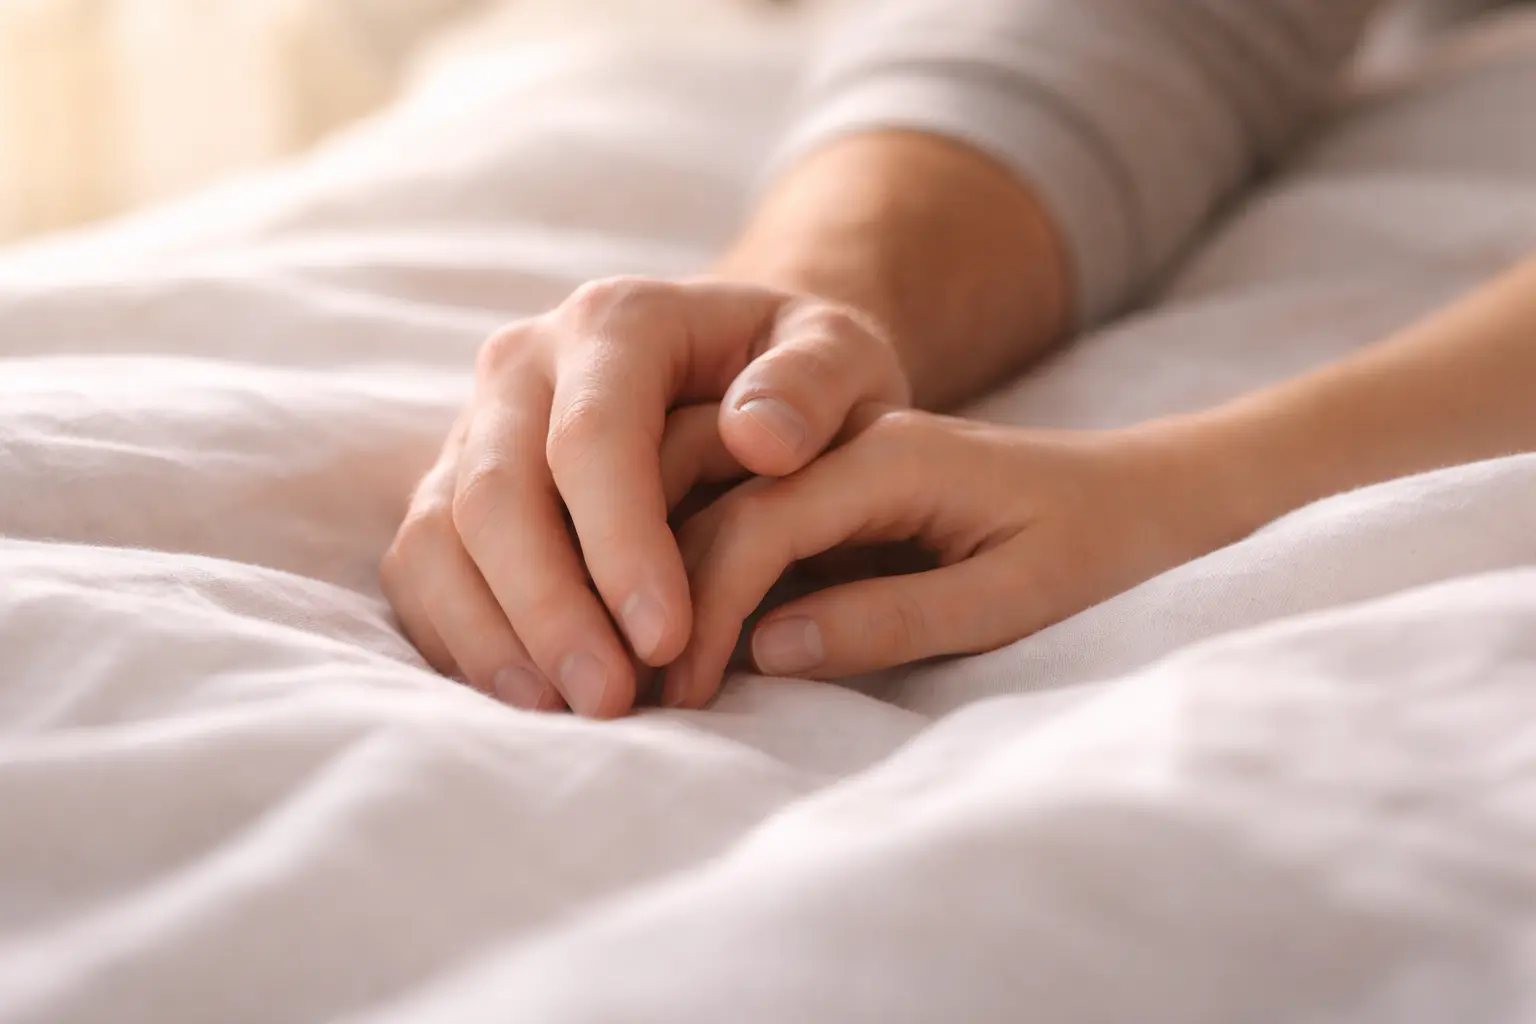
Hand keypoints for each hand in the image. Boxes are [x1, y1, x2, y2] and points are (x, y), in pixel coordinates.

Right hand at [380, 277, 908, 716]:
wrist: (743, 377)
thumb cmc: (799, 381)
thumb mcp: (842, 357)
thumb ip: (815, 382)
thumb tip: (759, 439)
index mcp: (615, 324)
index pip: (593, 436)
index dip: (619, 543)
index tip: (667, 638)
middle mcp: (525, 366)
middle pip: (497, 491)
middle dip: (549, 607)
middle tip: (610, 703)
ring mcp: (477, 428)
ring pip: (440, 535)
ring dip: (493, 634)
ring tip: (562, 714)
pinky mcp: (454, 491)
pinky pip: (423, 569)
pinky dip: (462, 638)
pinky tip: (525, 697)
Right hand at [662, 407, 1234, 706]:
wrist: (1126, 492)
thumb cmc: (1088, 544)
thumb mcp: (1016, 596)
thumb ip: (897, 615)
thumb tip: (771, 647)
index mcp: (888, 449)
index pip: (760, 516)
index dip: (706, 603)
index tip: (679, 689)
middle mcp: (835, 434)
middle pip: (698, 493)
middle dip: (642, 584)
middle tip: (619, 691)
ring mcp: (813, 451)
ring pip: (684, 494)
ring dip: (637, 571)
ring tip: (611, 666)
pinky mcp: (805, 482)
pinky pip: (710, 513)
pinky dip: (666, 568)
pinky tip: (639, 629)